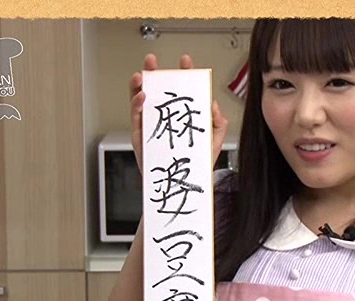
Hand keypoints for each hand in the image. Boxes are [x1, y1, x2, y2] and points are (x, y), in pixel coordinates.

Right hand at [129, 53, 229, 172]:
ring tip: (142, 77)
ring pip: (140, 100)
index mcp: (181, 115)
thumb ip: (218, 123)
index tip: (185, 61)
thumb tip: (213, 105)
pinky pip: (136, 118)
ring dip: (138, 86)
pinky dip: (137, 105)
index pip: (181, 91)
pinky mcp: (141, 137)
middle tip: (152, 61)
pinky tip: (143, 98)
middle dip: (152, 73)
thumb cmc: (197, 163)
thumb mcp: (213, 141)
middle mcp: (164, 118)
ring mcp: (150, 126)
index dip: (182, 74)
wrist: (184, 185)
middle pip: (156, 90)